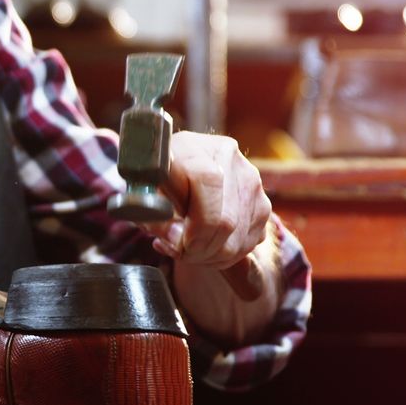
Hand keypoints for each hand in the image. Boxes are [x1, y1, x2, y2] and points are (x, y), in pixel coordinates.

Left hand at [151, 132, 271, 299]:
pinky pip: (249, 241)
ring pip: (239, 237)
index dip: (196, 224)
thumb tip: (176, 239)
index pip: (207, 184)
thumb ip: (155, 217)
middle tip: (181, 253)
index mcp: (194, 148)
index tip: (181, 243)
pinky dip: (226, 254)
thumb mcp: (143, 196)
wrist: (179, 170)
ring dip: (212, 256)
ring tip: (189, 251)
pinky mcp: (262, 201)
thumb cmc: (156, 183)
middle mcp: (228, 158)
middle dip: (201, 249)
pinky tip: (205, 246)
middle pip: (227, 219)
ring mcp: (251, 179)